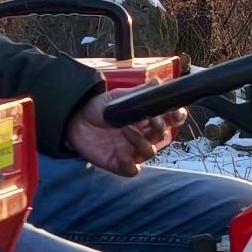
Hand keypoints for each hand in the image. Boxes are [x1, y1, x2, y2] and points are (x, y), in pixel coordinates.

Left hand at [67, 96, 182, 175]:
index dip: (176, 117)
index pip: (170, 120)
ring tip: (126, 131)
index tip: (175, 113)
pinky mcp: (119, 163)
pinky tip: (121, 154)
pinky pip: (132, 170)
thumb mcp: (118, 97)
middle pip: (163, 136)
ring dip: (141, 142)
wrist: (75, 120)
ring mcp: (131, 150)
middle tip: (150, 120)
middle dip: (159, 128)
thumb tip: (158, 82)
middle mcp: (142, 135)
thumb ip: (139, 93)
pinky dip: (130, 165)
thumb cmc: (98, 108)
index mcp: (146, 118)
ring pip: (150, 152)